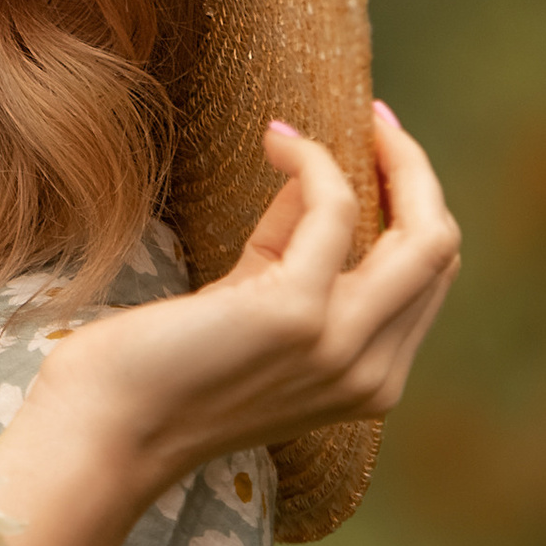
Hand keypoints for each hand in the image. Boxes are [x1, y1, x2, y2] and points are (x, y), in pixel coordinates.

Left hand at [45, 102, 459, 504]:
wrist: (106, 426)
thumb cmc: (163, 365)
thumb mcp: (252, 305)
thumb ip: (293, 251)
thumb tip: (316, 176)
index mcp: (370, 380)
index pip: (429, 277)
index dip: (416, 204)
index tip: (380, 147)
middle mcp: (371, 375)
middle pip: (439, 251)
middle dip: (415, 172)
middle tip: (376, 120)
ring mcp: (341, 348)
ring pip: (422, 235)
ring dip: (391, 158)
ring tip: (325, 126)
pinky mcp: (298, 314)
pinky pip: (335, 209)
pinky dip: (313, 160)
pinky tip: (275, 141)